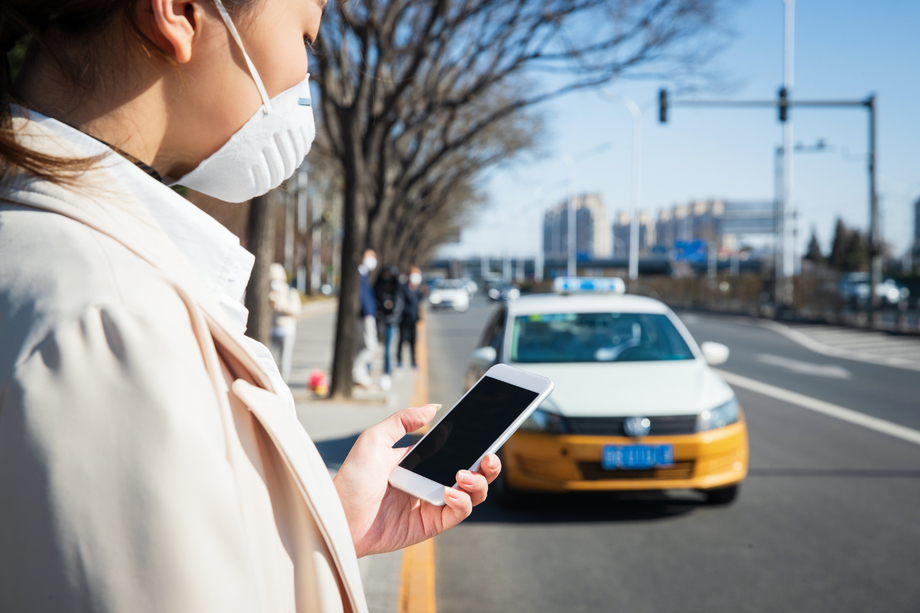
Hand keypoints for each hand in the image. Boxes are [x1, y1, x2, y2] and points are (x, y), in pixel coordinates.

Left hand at [333, 404, 500, 557]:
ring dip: (477, 483)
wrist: (339, 516)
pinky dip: (462, 502)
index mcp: (421, 461)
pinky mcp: (431, 524)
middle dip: (488, 466)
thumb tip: (433, 407)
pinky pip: (458, 513)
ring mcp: (433, 503)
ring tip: (464, 474)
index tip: (487, 433)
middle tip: (488, 457)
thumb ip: (403, 420)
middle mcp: (431, 481)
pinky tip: (450, 492)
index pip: (457, 451)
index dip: (475, 444)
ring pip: (472, 494)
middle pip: (473, 473)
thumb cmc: (352, 479)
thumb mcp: (375, 439)